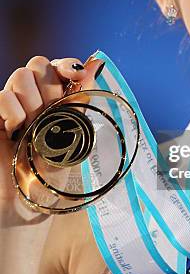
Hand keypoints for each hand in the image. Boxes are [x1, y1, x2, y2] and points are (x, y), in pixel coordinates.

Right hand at [0, 54, 104, 198]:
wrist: (24, 208)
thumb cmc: (50, 178)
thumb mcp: (73, 139)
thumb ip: (81, 101)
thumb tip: (96, 65)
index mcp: (55, 103)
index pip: (58, 67)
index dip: (67, 65)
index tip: (76, 74)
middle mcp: (31, 100)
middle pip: (39, 64)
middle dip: (50, 87)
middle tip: (50, 118)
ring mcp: (9, 108)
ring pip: (21, 75)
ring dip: (33, 102)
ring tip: (32, 129)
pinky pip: (2, 97)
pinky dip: (13, 112)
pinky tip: (15, 133)